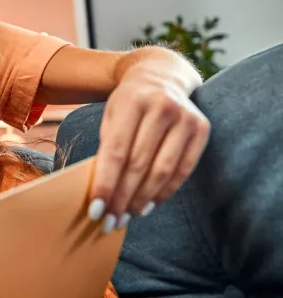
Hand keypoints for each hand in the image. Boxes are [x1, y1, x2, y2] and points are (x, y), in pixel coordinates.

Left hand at [89, 63, 209, 232]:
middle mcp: (160, 107)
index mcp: (131, 101)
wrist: (161, 75)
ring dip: (143, 199)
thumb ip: (107, 148)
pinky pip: (183, 169)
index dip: (106, 183)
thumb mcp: (110, 115)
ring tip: (128, 216)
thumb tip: (102, 193)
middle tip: (110, 221)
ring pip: (162, 170)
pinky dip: (165, 190)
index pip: (115, 151)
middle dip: (122, 197)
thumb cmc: (128, 103)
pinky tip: (150, 203)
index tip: (96, 210)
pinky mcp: (201, 128)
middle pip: (138, 164)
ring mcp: (184, 117)